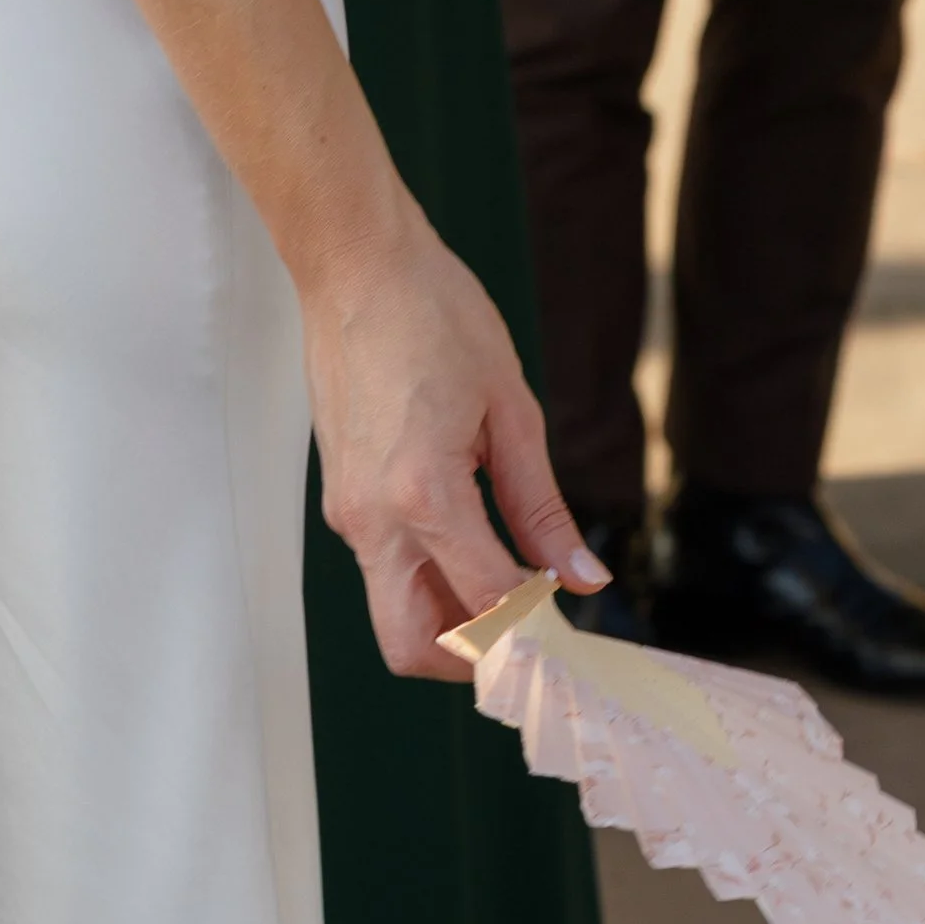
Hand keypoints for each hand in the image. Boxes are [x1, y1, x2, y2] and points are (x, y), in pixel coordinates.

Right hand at [305, 192, 605, 677]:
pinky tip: (481, 540)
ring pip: (394, 612)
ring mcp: (349, 513)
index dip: (534, 627)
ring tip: (515, 577)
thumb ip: (542, 507)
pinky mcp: (343, 500)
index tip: (571, 621)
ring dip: (453, 619)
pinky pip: (386, 569)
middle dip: (474, 657)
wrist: (355, 266)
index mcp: (422, 495)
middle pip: (413, 644)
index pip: (484, 604)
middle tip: (532, 632)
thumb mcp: (512, 411)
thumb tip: (581, 576)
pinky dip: (432, 579)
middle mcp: (372, 518)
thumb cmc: (434, 316)